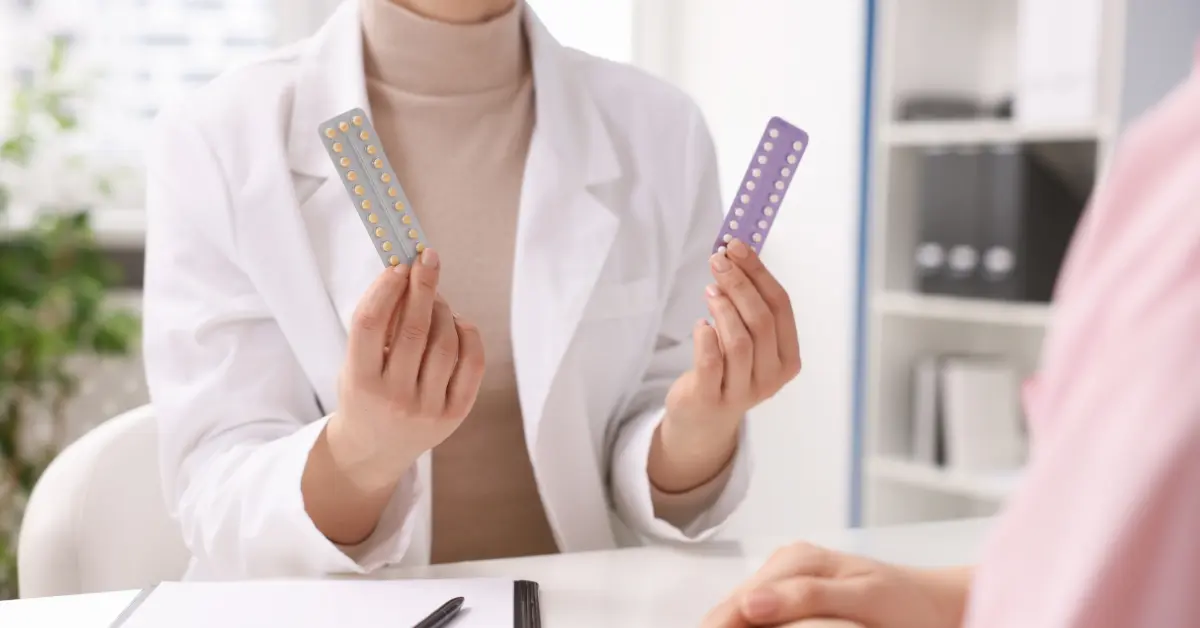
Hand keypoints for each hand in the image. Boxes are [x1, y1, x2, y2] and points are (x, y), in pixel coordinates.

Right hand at [328, 249, 485, 488]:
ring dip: (443, 309)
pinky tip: (458, 324)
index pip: (370, 324)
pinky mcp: (454, 415)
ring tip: (436, 299)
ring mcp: (426, 409)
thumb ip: (375, 327)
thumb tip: (407, 274)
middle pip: (413, 329)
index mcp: (360, 382)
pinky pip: (471, 363)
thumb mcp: (354, 364)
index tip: (398, 266)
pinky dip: (468, 335)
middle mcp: (393, 398)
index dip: (385, 289)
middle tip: (427, 260)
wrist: (374, 451)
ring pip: (444, 342)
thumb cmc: (364, 395)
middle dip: (423, 287)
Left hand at [652, 238, 801, 489]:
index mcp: (788, 358)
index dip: (760, 273)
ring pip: (740, 341)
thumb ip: (748, 306)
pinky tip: (700, 325)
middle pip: (762, 321)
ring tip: (709, 289)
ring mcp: (743, 391)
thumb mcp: (747, 341)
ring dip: (723, 308)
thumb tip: (737, 256)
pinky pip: (711, 361)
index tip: (738, 247)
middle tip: (718, 260)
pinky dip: (705, 337)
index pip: (781, 307)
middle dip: (739, 284)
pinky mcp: (712, 398)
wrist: (703, 421)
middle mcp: (772, 377)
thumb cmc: (726, 370)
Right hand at [701, 543, 969, 627]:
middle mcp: (787, 562)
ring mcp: (789, 577)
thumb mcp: (863, 597)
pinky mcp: (795, 594)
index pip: (739, 603)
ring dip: (732, 624)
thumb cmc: (907, 601)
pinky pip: (760, 613)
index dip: (718, 626)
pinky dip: (750, 626)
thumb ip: (807, 596)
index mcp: (797, 559)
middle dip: (720, 625)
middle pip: (733, 606)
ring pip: (742, 610)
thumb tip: (752, 603)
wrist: (935, 602)